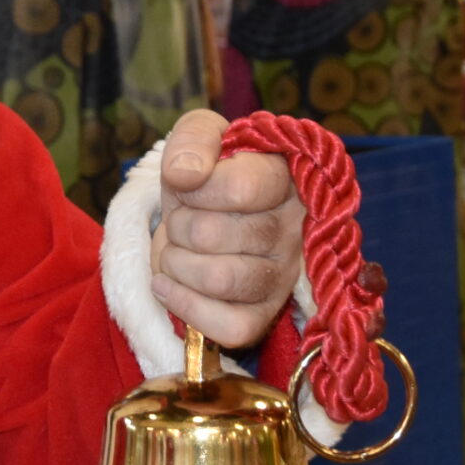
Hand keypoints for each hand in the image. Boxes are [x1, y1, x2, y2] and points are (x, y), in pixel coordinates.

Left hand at [150, 110, 304, 349]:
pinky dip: (185, 305)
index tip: (187, 183)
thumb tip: (184, 175)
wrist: (204, 217)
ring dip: (176, 263)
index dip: (195, 187)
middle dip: (177, 225)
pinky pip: (229, 327)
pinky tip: (169, 284)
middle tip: (182, 221)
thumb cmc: (208, 174)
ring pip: (219, 280)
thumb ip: (193, 139)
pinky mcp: (264, 316)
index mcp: (286, 178)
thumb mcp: (200, 137)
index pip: (241, 186)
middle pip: (212, 234)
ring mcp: (283, 276)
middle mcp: (295, 229)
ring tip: (177, 251)